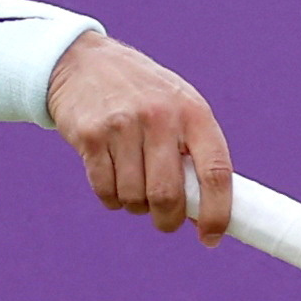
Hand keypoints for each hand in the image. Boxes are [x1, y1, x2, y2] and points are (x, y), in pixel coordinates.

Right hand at [46, 32, 229, 231]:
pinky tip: (112, 179)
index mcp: (193, 112)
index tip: (211, 237)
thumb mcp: (178, 108)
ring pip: (133, 198)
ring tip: (134, 186)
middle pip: (168, 195)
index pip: (216, 172)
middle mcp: (160, 117)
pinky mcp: (90, 136)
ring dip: (134, 205)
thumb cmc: (143, 95)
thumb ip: (194, 154)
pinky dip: (111, 198)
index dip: (217, 213)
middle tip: (165, 220)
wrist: (83, 62)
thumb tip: (205, 215)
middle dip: (167, 220)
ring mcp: (122, 125)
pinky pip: (105, 191)